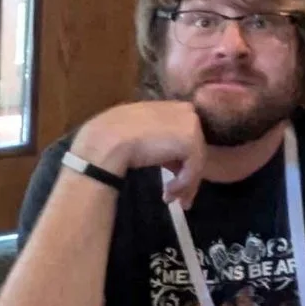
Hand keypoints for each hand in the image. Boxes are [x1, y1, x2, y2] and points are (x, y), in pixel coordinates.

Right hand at [72, 100, 205, 201]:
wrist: (108, 141)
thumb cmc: (113, 135)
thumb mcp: (140, 131)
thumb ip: (158, 137)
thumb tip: (170, 158)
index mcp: (173, 106)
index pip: (186, 135)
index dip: (180, 159)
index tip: (171, 176)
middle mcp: (186, 111)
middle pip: (195, 149)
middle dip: (186, 175)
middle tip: (176, 196)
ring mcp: (191, 126)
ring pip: (196, 161)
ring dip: (184, 184)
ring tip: (170, 199)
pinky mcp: (191, 142)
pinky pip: (193, 169)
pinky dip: (183, 184)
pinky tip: (168, 192)